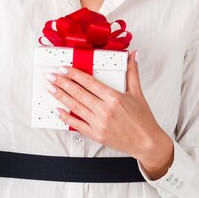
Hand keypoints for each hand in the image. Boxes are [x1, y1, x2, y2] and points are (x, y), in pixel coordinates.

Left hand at [46, 50, 173, 179]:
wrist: (148, 143)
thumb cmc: (143, 118)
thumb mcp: (138, 93)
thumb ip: (132, 72)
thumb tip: (133, 54)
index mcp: (114, 97)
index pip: (89, 82)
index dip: (74, 74)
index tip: (64, 68)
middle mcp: (105, 110)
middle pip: (79, 93)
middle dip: (62, 83)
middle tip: (51, 75)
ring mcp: (99, 124)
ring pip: (75, 107)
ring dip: (60, 96)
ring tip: (50, 88)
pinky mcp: (97, 135)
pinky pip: (77, 125)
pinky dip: (66, 117)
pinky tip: (57, 110)